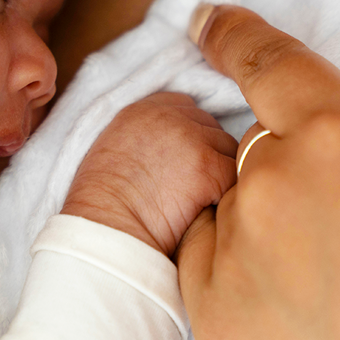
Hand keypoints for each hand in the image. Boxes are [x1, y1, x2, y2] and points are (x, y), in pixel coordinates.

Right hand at [62, 92, 237, 256]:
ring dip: (220, 174)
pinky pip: (235, 177)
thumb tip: (174, 154)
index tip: (183, 163)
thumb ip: (144, 139)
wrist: (104, 231)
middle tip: (193, 188)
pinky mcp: (208, 167)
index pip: (186, 108)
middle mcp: (168, 117)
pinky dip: (227, 195)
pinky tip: (209, 211)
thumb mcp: (114, 153)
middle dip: (208, 155)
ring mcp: (191, 139)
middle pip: (211, 127)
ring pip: (229, 150)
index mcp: (142, 111)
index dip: (191, 136)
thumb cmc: (104, 206)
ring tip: (201, 201)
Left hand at [178, 0, 339, 339]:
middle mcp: (272, 183)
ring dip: (267, 221)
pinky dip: (238, 266)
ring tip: (333, 282)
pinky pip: (208, 257)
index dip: (232, 34)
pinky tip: (296, 310)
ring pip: (233, 204)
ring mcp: (231, 248)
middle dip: (292, 167)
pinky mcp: (206, 310)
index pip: (268, 61)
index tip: (206, 21)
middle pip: (257, 146)